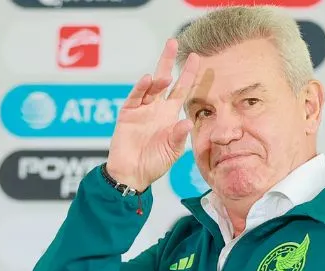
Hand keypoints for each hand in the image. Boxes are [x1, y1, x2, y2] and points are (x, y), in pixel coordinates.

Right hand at [106, 38, 199, 191]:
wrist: (132, 174)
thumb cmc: (154, 164)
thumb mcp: (172, 151)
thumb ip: (178, 136)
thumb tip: (187, 123)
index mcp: (170, 115)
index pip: (182, 90)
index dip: (188, 75)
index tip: (196, 58)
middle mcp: (156, 108)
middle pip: (164, 80)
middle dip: (168, 61)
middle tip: (174, 42)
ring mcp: (141, 109)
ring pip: (150, 87)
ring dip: (157, 80)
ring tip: (164, 75)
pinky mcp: (127, 114)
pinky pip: (135, 98)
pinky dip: (140, 89)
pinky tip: (147, 80)